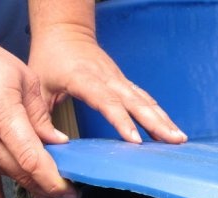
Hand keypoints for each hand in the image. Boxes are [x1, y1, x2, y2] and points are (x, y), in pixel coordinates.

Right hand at [0, 10, 78, 197]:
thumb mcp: (23, 79)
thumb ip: (41, 115)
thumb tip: (58, 142)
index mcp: (2, 115)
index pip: (32, 158)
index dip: (53, 179)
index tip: (71, 190)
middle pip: (21, 173)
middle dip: (48, 187)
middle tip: (71, 194)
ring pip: (6, 175)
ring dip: (29, 187)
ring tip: (51, 196)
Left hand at [29, 24, 187, 144]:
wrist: (66, 32)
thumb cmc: (50, 59)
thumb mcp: (37, 86)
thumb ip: (41, 117)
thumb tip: (51, 146)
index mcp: (84, 79)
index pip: (106, 101)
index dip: (122, 120)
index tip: (135, 140)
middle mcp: (107, 79)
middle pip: (136, 102)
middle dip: (156, 123)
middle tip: (173, 140)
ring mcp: (119, 80)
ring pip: (145, 100)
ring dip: (163, 120)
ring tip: (179, 139)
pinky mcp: (125, 82)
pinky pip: (145, 99)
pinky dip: (159, 114)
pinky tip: (169, 129)